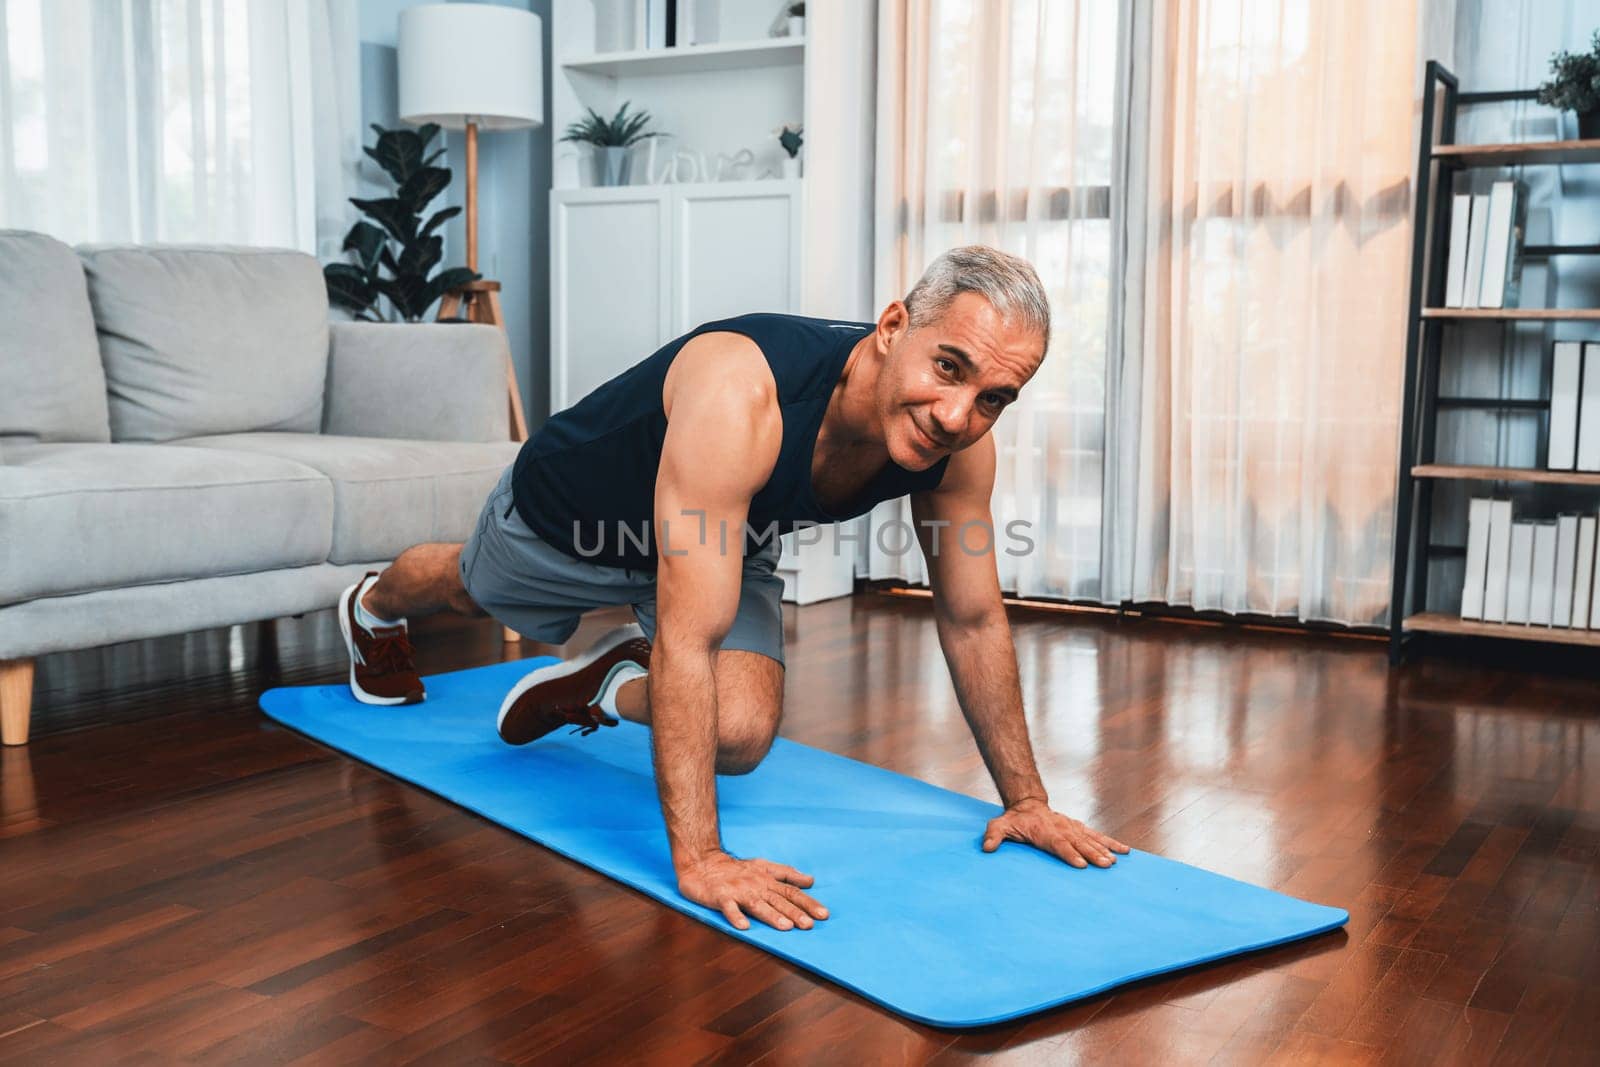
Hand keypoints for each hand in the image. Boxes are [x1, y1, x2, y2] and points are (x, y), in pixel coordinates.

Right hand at [677, 851, 830, 931]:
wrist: (703, 863)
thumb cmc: (735, 868)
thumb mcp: (763, 866)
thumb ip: (786, 873)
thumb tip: (810, 881)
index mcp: (767, 880)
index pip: (791, 891)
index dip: (808, 903)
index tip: (823, 914)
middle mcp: (755, 885)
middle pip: (778, 899)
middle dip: (795, 913)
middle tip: (810, 925)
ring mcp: (738, 891)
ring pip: (757, 905)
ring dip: (772, 916)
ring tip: (786, 927)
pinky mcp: (720, 897)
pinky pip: (729, 908)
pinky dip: (736, 916)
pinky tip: (744, 927)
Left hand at [982, 798, 1130, 868]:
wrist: (1028, 804)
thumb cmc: (1014, 820)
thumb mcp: (999, 825)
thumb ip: (994, 836)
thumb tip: (986, 847)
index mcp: (1044, 832)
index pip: (1058, 844)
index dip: (1069, 853)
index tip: (1081, 864)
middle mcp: (1061, 829)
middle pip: (1078, 843)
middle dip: (1092, 854)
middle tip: (1106, 865)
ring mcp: (1072, 828)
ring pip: (1090, 839)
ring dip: (1104, 850)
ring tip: (1115, 862)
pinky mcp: (1079, 828)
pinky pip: (1097, 835)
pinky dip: (1111, 843)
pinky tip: (1125, 851)